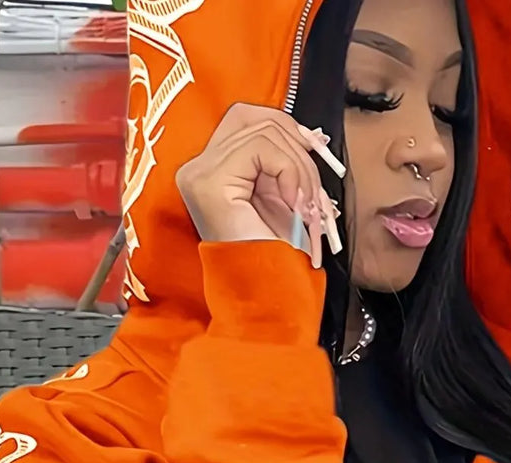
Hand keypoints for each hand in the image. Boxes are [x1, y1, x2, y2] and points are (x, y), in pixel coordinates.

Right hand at [175, 103, 341, 268]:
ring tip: (305, 204)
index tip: (313, 154)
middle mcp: (197, 168)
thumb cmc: (276, 254)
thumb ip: (283, 161)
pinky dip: (289, 171)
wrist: (268, 295)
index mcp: (211, 171)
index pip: (245, 118)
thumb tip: (307, 133)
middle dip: (297, 148)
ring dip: (299, 167)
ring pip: (263, 131)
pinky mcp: (209, 182)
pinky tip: (292, 203)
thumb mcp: (282, 196)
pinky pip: (261, 148)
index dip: (285, 127)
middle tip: (312, 189)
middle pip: (253, 118)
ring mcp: (199, 174)